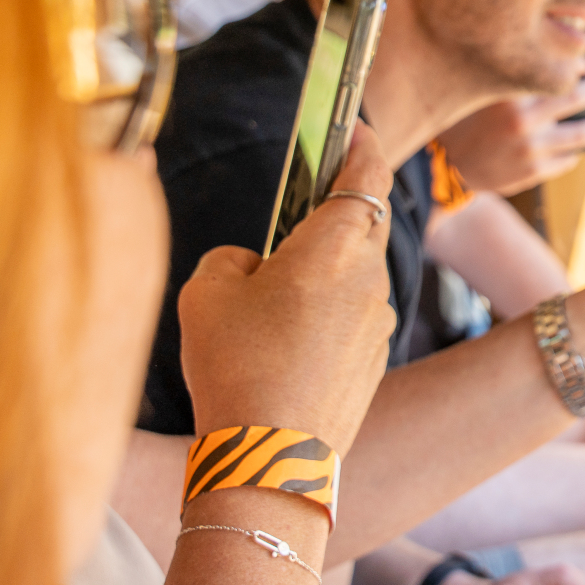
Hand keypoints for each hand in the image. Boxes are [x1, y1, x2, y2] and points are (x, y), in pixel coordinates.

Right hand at [179, 124, 395, 452]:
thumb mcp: (205, 293)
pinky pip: (354, 315)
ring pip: (357, 273)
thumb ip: (231, 259)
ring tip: (276, 288)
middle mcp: (369, 275)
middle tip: (305, 201)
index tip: (355, 126)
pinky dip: (329, 311)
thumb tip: (255, 263)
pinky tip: (287, 338)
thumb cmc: (237, 366)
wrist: (270, 458)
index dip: (362, 145)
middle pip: (365, 221)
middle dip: (340, 206)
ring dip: (328, 268)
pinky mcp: (374, 357)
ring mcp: (378, 318)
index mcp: (336, 244)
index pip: (365, 174)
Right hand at [438, 74, 584, 194]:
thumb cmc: (459, 119)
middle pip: (576, 98)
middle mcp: (524, 120)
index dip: (576, 66)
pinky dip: (573, 153)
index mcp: (510, 94)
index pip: (557, 73)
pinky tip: (578, 150)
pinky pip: (564, 160)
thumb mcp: (480, 89)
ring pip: (579, 134)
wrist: (439, 166)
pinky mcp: (533, 172)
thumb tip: (557, 60)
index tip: (584, 62)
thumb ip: (513, 76)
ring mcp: (531, 149)